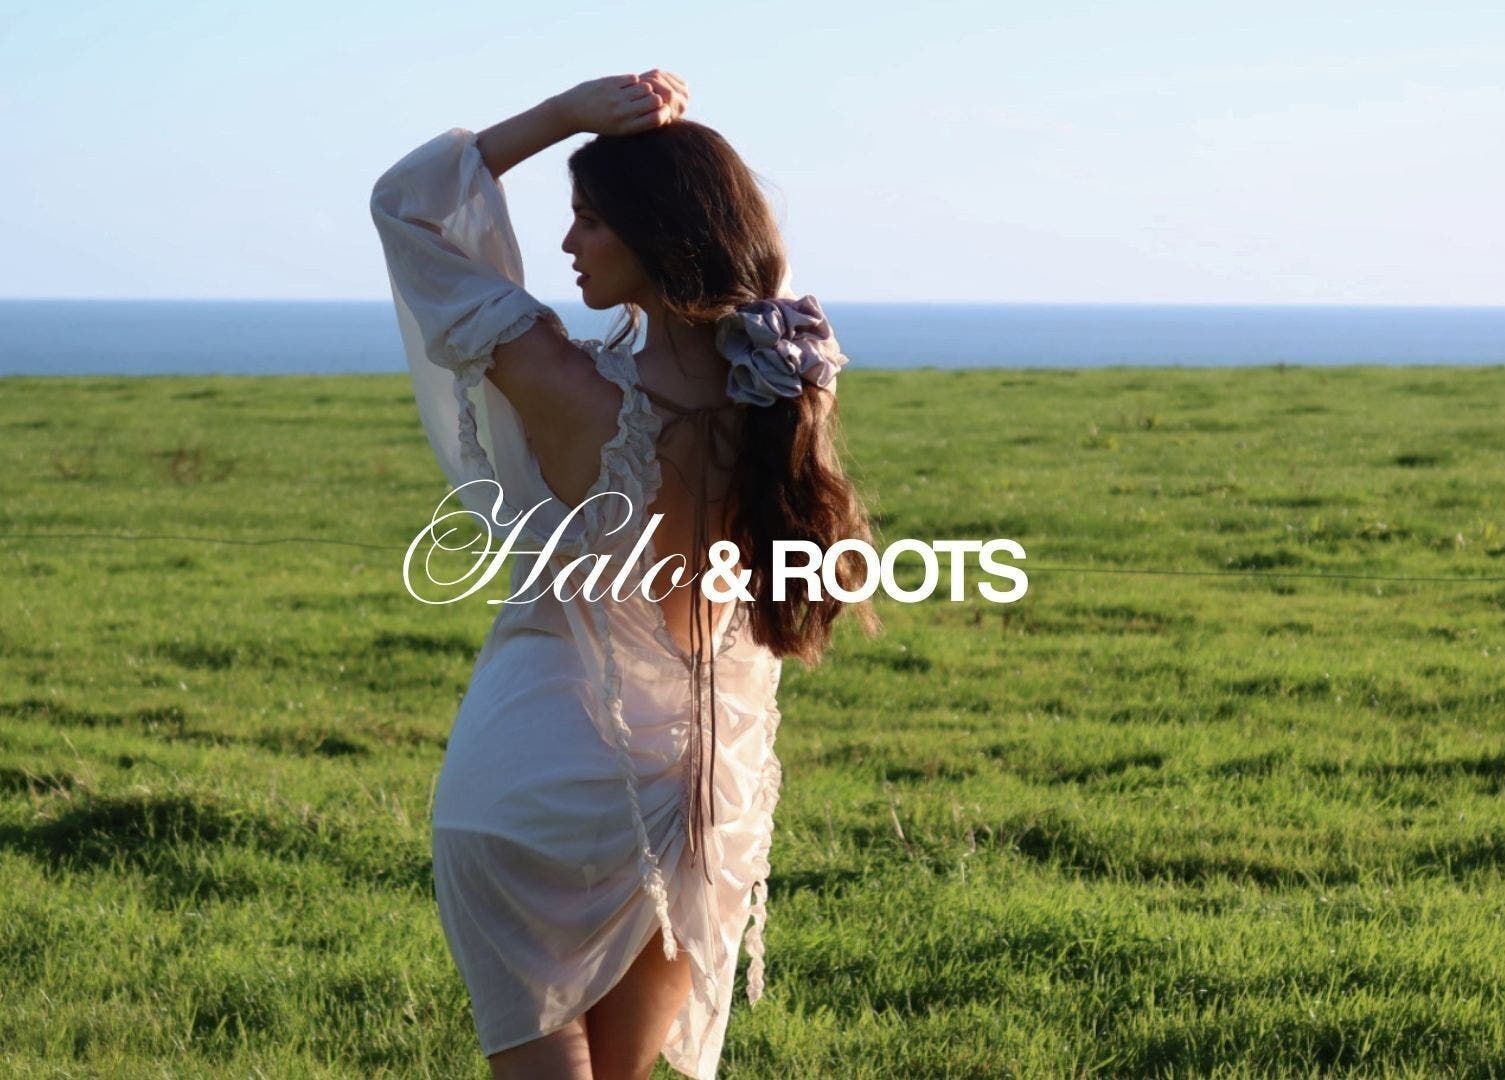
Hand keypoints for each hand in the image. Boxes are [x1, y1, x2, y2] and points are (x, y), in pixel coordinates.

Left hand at [553, 69, 689, 136]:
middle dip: (656, 98)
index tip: (662, 110)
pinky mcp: (610, 83)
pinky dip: (634, 80)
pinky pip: (633, 78)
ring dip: (645, 88)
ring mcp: (616, 97)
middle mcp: (622, 113)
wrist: (572, 111)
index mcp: (626, 127)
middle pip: (655, 101)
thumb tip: (662, 108)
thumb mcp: (619, 129)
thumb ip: (638, 121)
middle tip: (650, 98)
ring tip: (638, 91)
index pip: (658, 118)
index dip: (664, 112)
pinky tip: (627, 85)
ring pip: (646, 87)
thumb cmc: (600, 122)